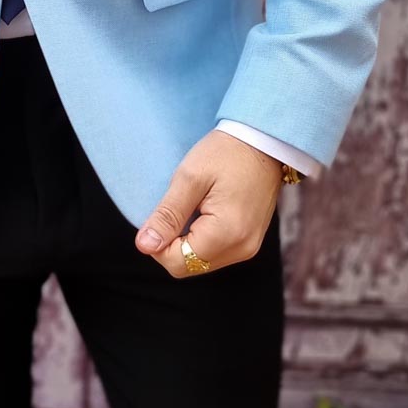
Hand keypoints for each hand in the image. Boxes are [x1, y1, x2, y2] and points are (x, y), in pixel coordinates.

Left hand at [134, 130, 282, 277]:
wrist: (263, 140)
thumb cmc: (226, 153)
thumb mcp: (190, 178)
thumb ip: (167, 215)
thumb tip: (144, 246)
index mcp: (227, 234)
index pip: (178, 263)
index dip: (158, 244)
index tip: (161, 213)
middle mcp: (242, 249)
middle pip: (190, 266)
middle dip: (172, 243)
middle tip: (176, 206)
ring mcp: (249, 247)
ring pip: (202, 261)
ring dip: (187, 241)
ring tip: (193, 206)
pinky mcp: (250, 241)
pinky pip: (216, 252)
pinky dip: (202, 238)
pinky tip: (204, 211)